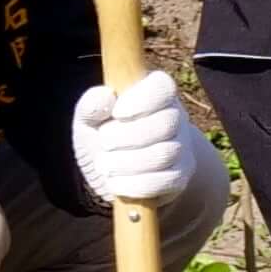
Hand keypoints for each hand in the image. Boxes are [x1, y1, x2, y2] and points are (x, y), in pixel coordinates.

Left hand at [69, 69, 206, 207]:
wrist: (116, 173)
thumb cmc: (103, 138)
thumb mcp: (88, 120)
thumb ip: (90, 106)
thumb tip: (104, 97)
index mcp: (154, 94)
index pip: (163, 87)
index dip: (142, 100)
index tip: (117, 113)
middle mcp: (175, 117)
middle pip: (166, 123)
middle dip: (127, 136)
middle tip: (104, 143)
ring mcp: (181, 147)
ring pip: (165, 153)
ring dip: (127, 162)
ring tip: (106, 165)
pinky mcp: (180, 175)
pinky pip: (167, 180)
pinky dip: (136, 184)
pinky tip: (116, 183)